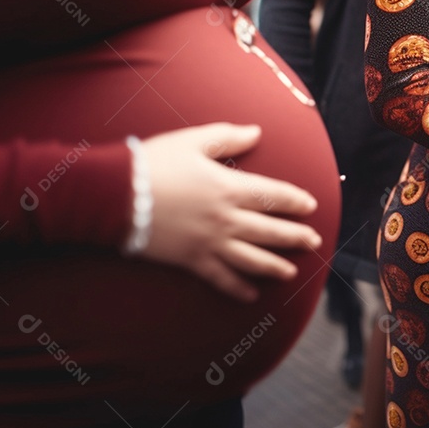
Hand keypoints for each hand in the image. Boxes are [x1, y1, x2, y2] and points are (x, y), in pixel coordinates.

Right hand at [139, 123, 322, 301]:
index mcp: (229, 188)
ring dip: (274, 266)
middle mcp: (226, 218)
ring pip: (252, 258)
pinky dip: (237, 288)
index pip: (273, 196)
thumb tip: (256, 132)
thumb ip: (228, 138)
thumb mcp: (193, 141)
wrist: (114, 195)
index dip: (294, 201)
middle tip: (313, 241)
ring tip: (291, 271)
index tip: (310, 206)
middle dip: (295, 236)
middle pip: (270, 230)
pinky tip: (251, 294)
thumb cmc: (152, 163)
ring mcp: (209, 242)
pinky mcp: (190, 260)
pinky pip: (221, 278)